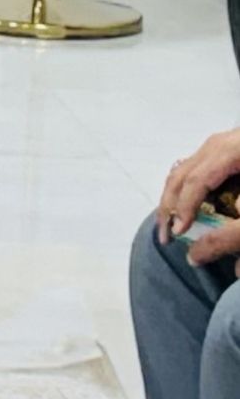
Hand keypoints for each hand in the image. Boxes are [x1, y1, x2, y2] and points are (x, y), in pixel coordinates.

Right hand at [160, 128, 239, 262]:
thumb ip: (234, 235)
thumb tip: (198, 257)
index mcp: (233, 150)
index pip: (196, 181)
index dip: (184, 209)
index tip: (180, 236)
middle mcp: (224, 141)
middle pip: (184, 173)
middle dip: (171, 206)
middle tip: (165, 236)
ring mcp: (227, 142)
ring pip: (187, 168)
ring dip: (176, 199)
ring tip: (173, 225)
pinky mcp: (232, 149)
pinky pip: (199, 168)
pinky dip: (190, 189)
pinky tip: (193, 208)